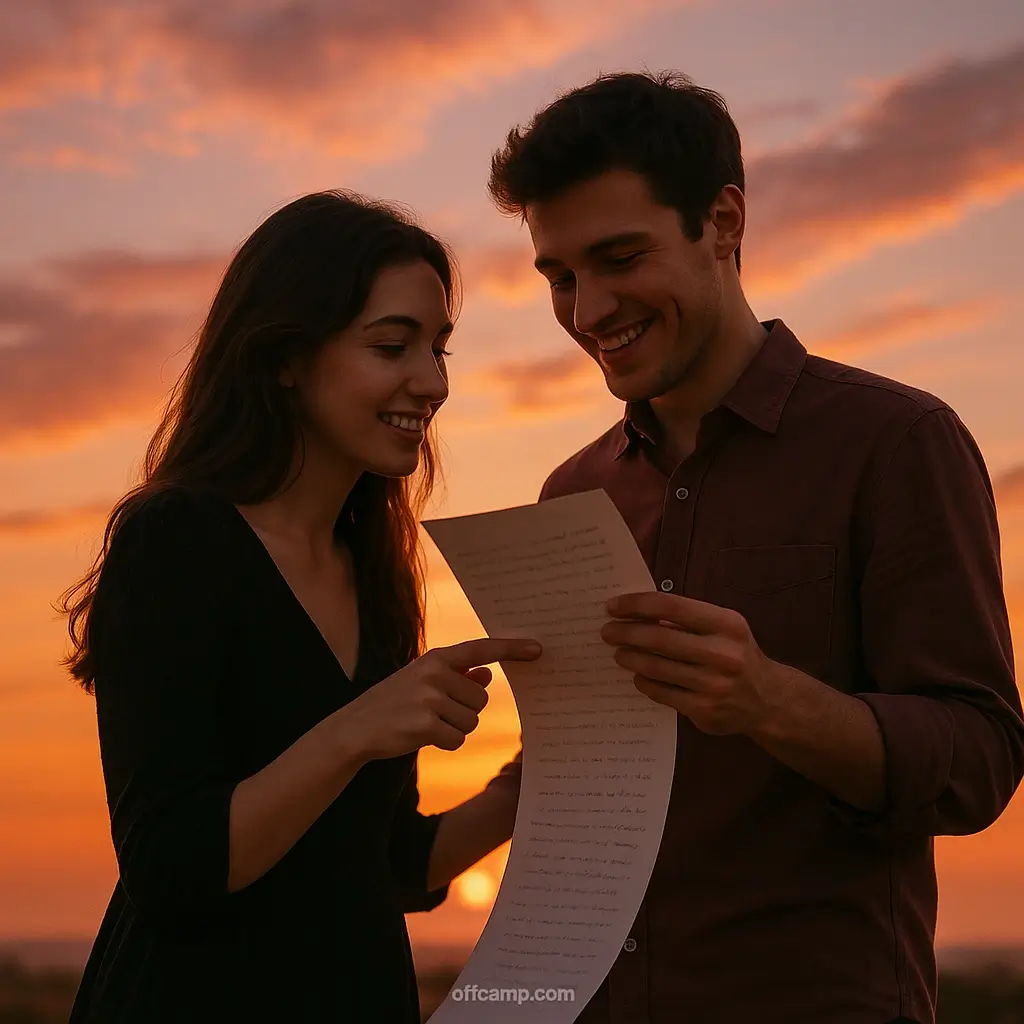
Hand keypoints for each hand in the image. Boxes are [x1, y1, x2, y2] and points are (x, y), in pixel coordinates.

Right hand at [340, 637, 541, 760]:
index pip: (481, 649)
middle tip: (435, 713)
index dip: (511, 649)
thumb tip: (487, 676)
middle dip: (465, 712)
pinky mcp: (425, 724)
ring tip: (426, 723)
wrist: (356, 727)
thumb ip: (456, 677)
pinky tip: (422, 736)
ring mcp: (429, 697)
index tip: (538, 649)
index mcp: (437, 658)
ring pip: (471, 722)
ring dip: (454, 729)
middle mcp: (435, 673)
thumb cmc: (396, 703)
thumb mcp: (423, 681)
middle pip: (481, 700)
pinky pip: (457, 739)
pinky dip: (445, 743)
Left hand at [601, 592, 778, 736]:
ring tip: (619, 653)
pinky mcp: (703, 710)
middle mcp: (722, 654)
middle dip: (626, 633)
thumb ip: (689, 618)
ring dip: (630, 658)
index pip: (671, 606)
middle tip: (607, 631)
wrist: (767, 700)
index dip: (637, 604)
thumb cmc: (736, 654)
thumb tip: (638, 611)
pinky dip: (645, 682)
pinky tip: (638, 675)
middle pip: (660, 638)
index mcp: (727, 624)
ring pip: (656, 667)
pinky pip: (662, 693)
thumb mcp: (725, 628)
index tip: (613, 606)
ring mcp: (713, 685)